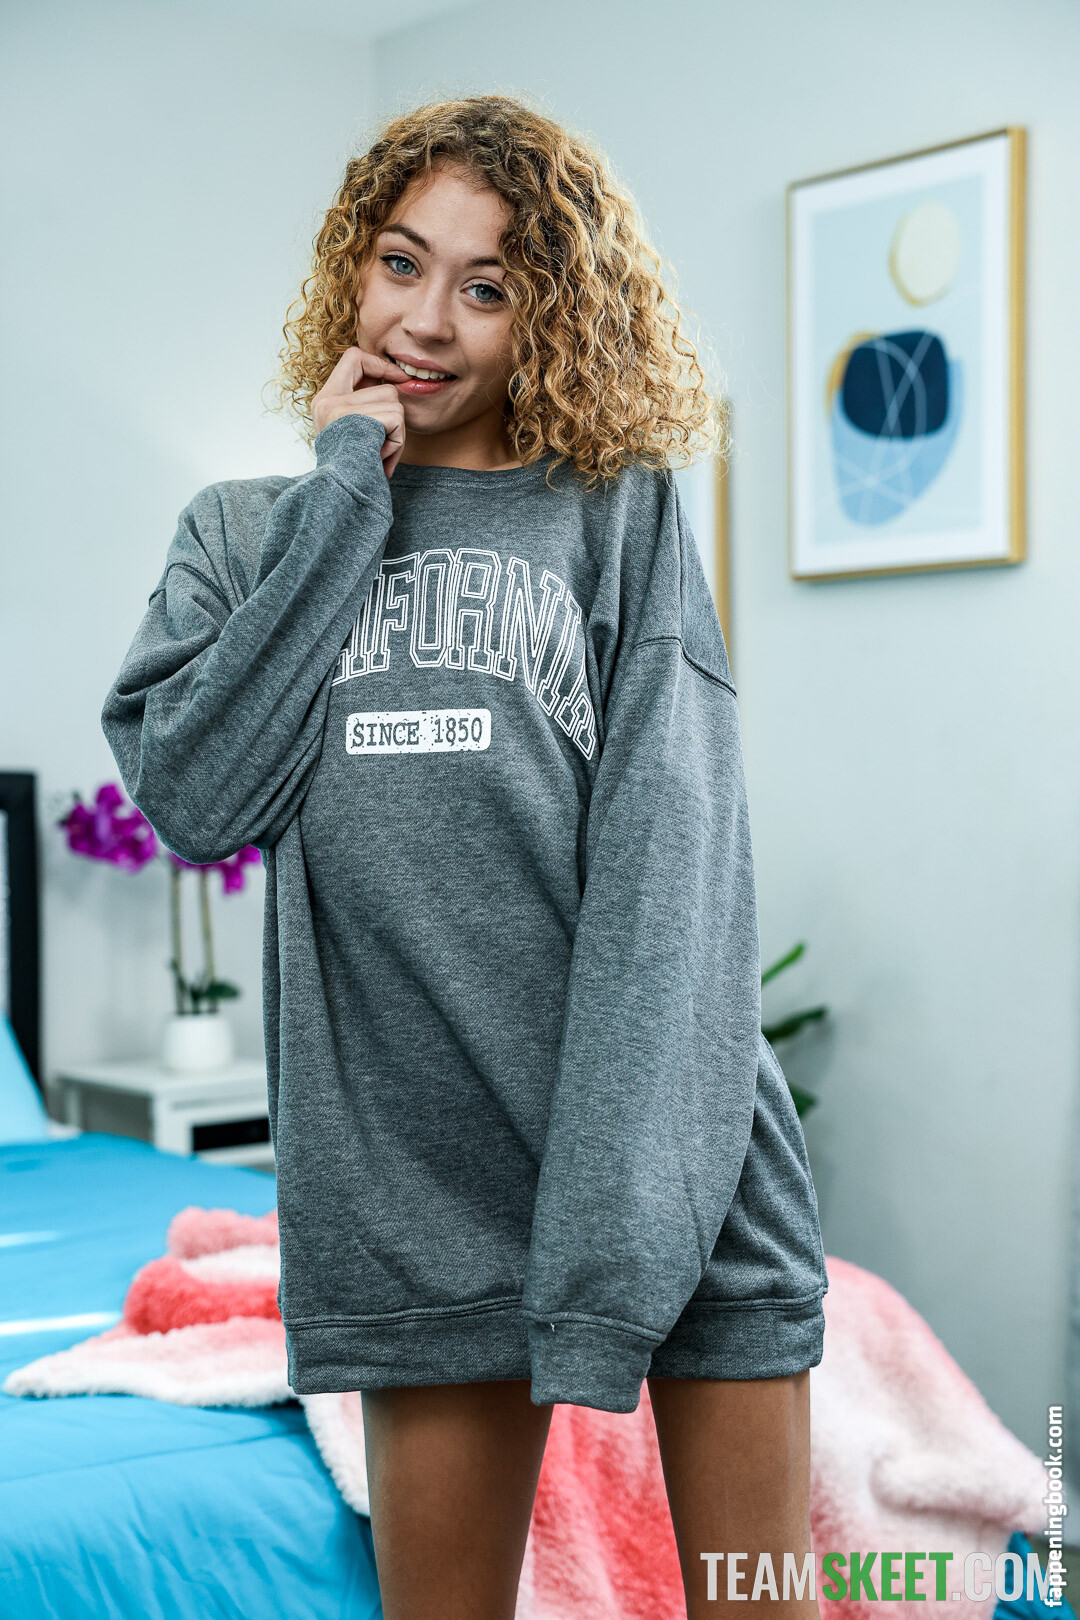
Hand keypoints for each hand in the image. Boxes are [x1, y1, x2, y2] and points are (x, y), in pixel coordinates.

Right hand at [311, 347, 409, 476]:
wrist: (339, 498)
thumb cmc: (353, 473)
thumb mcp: (352, 434)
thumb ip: (365, 407)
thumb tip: (396, 383)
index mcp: (324, 401)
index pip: (354, 358)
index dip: (380, 365)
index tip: (398, 378)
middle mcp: (327, 401)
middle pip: (386, 389)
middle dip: (394, 420)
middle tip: (381, 446)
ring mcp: (339, 409)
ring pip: (395, 404)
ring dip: (396, 433)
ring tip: (378, 453)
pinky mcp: (356, 419)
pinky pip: (396, 419)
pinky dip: (397, 442)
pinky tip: (380, 458)